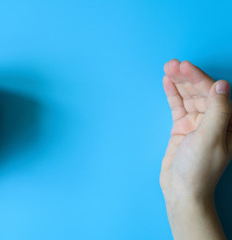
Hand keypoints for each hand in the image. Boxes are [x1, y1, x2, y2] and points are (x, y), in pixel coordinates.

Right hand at [160, 59, 231, 238]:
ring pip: (188, 97)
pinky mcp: (182, 128)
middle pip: (200, 92)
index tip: (184, 66)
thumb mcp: (210, 138)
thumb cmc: (199, 169)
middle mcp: (214, 120)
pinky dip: (172, 94)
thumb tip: (222, 84)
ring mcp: (197, 124)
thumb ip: (218, 111)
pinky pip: (178, 107)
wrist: (182, 191)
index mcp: (227, 122)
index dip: (199, 78)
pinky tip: (167, 83)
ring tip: (167, 68)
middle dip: (186, 77)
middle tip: (171, 64)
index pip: (213, 93)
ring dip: (178, 82)